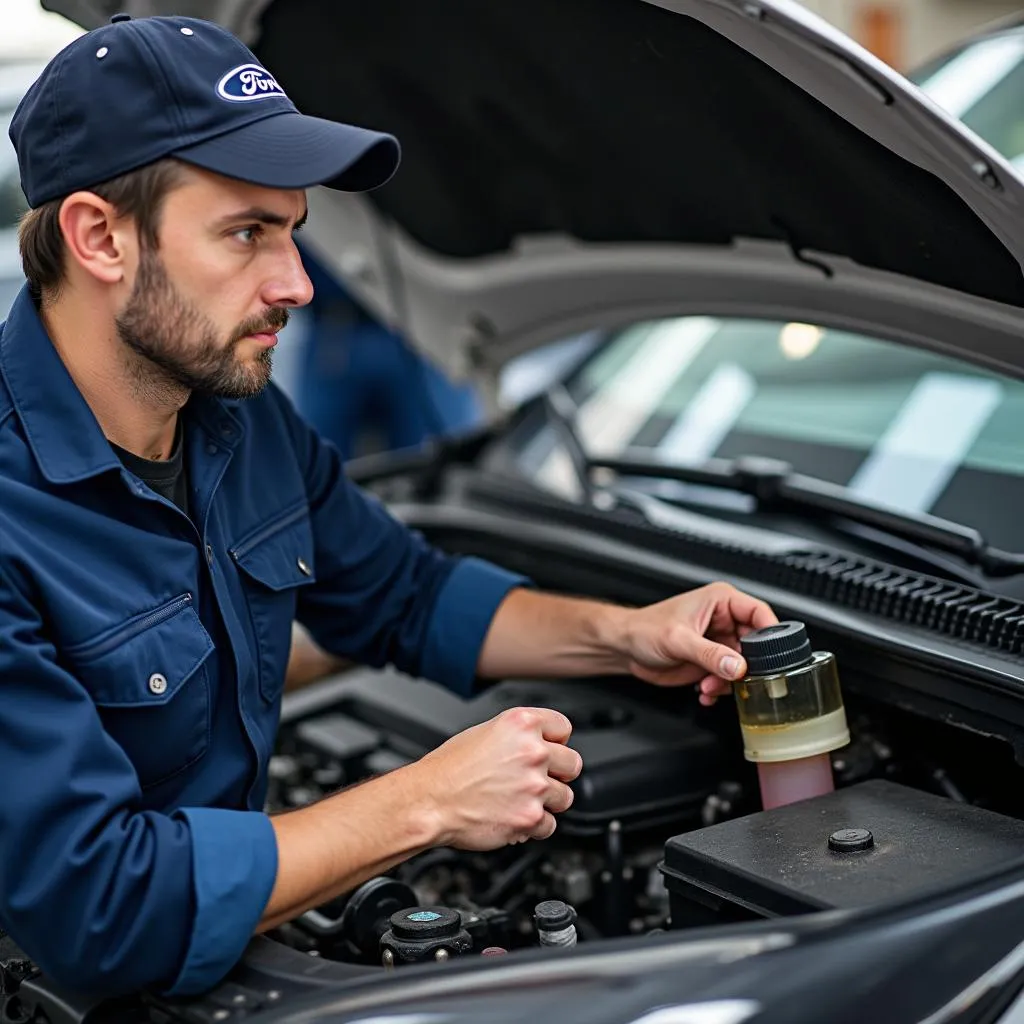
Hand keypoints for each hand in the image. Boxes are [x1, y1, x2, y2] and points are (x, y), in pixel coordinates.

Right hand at [413, 707, 581, 849]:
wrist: (429, 801)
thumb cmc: (448, 769)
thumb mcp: (484, 732)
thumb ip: (519, 736)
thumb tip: (540, 744)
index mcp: (522, 724)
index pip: (564, 728)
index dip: (554, 741)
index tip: (549, 750)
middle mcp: (533, 751)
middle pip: (573, 764)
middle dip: (557, 773)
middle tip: (535, 779)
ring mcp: (534, 786)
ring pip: (565, 797)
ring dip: (547, 802)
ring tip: (520, 800)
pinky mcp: (531, 817)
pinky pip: (550, 825)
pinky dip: (534, 826)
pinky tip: (514, 816)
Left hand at [620, 583, 777, 704]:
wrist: (625, 647)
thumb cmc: (643, 629)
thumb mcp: (678, 640)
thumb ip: (710, 654)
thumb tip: (737, 666)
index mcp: (721, 601)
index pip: (760, 613)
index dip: (770, 635)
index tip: (772, 658)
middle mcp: (723, 620)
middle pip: (755, 645)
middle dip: (745, 667)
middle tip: (733, 678)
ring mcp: (719, 643)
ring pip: (743, 666)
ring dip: (729, 682)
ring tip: (708, 686)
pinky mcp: (712, 662)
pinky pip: (729, 679)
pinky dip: (720, 689)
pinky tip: (704, 692)